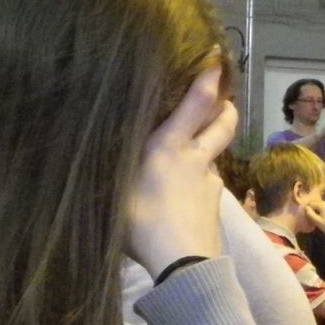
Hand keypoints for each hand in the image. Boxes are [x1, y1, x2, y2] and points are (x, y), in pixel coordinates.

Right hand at [125, 64, 234, 277]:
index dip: (209, 79)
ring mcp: (211, 183)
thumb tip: (98, 147)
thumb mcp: (112, 189)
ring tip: (184, 161)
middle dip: (226, 107)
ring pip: (213, 157)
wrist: (183, 266)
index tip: (218, 58)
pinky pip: (207, 185)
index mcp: (168, 147)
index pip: (197, 104)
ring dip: (206, 152)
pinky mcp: (216, 206)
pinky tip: (181, 198)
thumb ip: (114, 164)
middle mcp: (196, 160)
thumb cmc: (139, 225)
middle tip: (223, 99)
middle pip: (223, 124)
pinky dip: (198, 183)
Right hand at [303, 199, 324, 239]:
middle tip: (315, 218)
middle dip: (315, 210)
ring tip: (321, 219)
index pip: (311, 204)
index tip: (309, 216)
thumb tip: (306, 207)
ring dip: (320, 210)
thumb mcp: (316, 221)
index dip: (309, 210)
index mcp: (323, 204)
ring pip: (323, 206)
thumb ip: (309, 213)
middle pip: (317, 204)